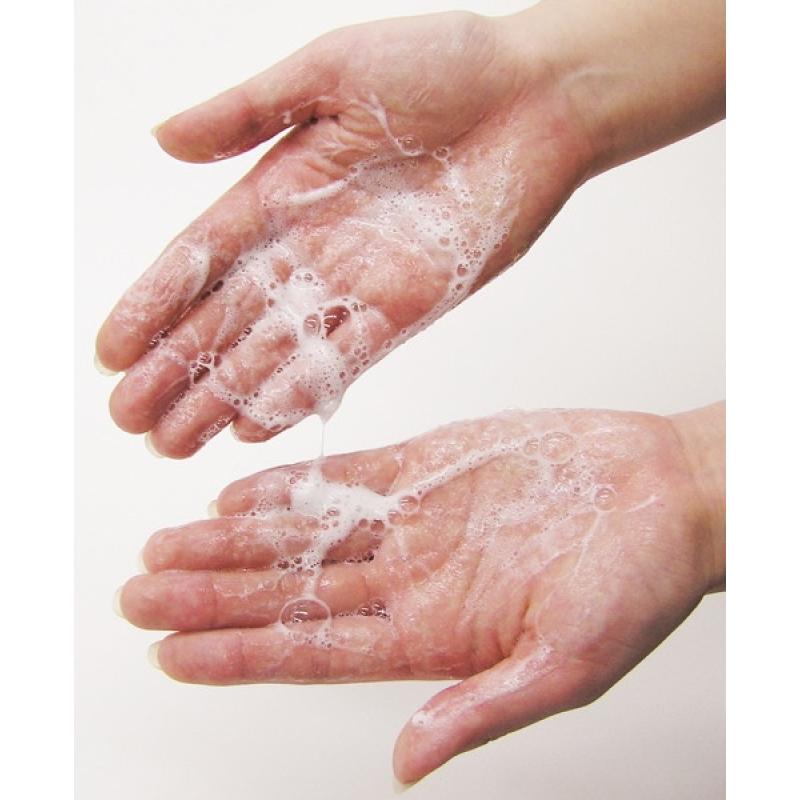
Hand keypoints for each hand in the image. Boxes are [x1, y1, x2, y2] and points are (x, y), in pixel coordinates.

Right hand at [95, 11, 593, 456]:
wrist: (537, 98)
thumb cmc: (443, 66)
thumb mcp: (329, 73)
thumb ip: (247, 112)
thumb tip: (162, 139)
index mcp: (281, 190)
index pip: (200, 260)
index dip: (152, 307)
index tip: (110, 353)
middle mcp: (311, 246)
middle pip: (228, 320)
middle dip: (177, 371)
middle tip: (131, 422)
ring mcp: (358, 282)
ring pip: (276, 350)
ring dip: (224, 396)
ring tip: (177, 444)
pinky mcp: (410, 306)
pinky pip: (344, 357)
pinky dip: (299, 391)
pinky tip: (255, 425)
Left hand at [117, 407, 723, 781]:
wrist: (665, 492)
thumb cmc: (636, 582)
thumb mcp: (567, 664)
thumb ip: (480, 709)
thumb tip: (407, 763)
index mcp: (436, 636)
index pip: (314, 650)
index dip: (240, 652)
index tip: (172, 653)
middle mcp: (410, 580)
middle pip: (291, 592)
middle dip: (212, 595)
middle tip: (140, 592)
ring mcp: (414, 521)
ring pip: (303, 534)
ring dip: (234, 542)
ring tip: (167, 545)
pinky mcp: (429, 466)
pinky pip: (345, 478)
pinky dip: (290, 485)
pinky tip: (238, 494)